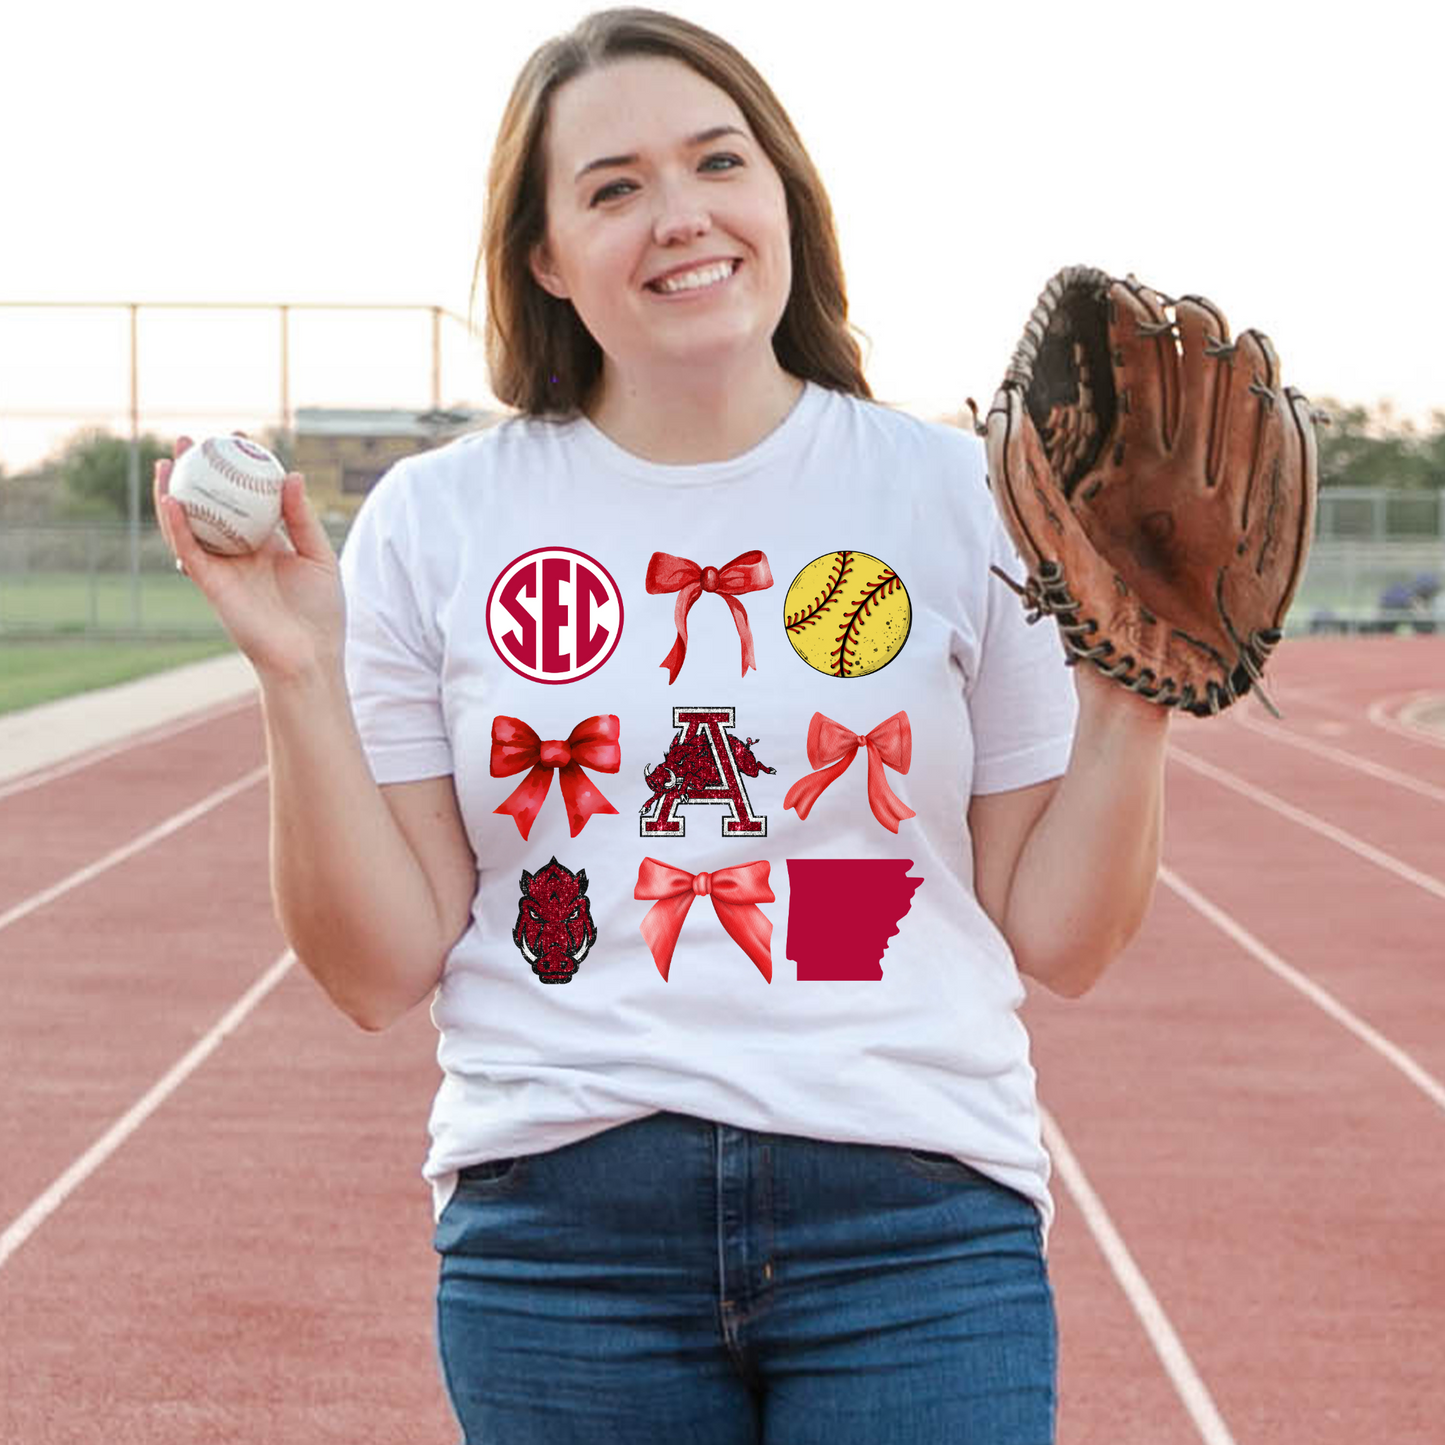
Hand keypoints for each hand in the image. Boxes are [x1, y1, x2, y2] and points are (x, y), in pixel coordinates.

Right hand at [155, 434, 345, 682]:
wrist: (309, 655)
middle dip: (197, 473)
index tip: (238, 439)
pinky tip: (172, 499)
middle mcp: (239, 552)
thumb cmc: (321, 612)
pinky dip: (176, 525)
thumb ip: (302, 517)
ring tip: (169, 460)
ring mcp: (221, 567)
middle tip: (191, 440)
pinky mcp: (210, 584)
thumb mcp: (319, 556)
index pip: (247, 498)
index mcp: (267, 543)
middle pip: (210, 505)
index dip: (239, 468)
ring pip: (188, 524)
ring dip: (173, 492)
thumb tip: (291, 474)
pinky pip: (187, 550)